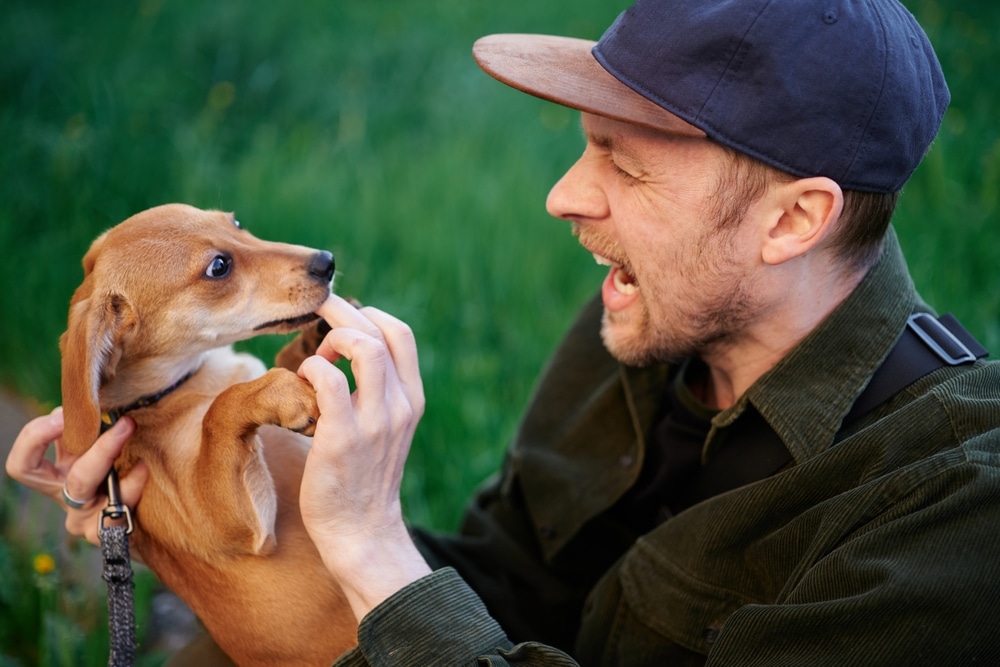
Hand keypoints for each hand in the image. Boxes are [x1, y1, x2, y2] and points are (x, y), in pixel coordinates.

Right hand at [5, 407, 146, 544]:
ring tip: (128, 427)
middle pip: (38, 472)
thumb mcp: (99, 457)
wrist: (151, 524)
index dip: (33, 437)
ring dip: (102, 450)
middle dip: (57, 433)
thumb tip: (81, 407)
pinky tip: (143, 467)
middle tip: (98, 412)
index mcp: (56, 479)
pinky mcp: (105, 533)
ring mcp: (81, 519)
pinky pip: (114, 505)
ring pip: (80, 482)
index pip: (21, 464)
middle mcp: (64, 499)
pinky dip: (132, 482)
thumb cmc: (125, 480)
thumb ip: (86, 435)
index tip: (62, 413)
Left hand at [297, 295, 431, 619]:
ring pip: (362, 346)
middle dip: (340, 312)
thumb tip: (351, 351)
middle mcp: (400, 405)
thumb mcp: (387, 428)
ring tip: (314, 358)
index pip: (400, 333)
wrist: (362, 533)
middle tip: (314, 319)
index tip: (340, 324)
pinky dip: (310, 370)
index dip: (368, 315)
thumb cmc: (364, 477)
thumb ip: (379, 392)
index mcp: (412, 398)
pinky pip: (328, 381)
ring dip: (330, 338)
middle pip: (379, 330)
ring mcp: (375, 421)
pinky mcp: (343, 438)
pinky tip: (300, 386)